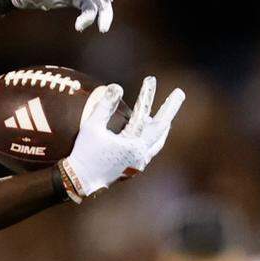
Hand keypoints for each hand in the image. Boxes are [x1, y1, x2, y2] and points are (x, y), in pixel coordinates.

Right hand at [59, 77, 183, 200]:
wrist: (80, 181)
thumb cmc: (85, 153)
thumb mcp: (91, 127)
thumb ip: (104, 106)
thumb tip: (116, 86)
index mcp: (133, 144)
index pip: (143, 114)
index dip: (147, 95)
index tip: (150, 79)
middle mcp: (141, 154)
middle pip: (161, 128)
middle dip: (170, 108)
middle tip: (179, 93)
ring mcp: (139, 162)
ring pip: (158, 141)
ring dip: (163, 126)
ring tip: (166, 117)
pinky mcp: (134, 168)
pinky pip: (151, 150)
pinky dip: (154, 139)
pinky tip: (149, 135)